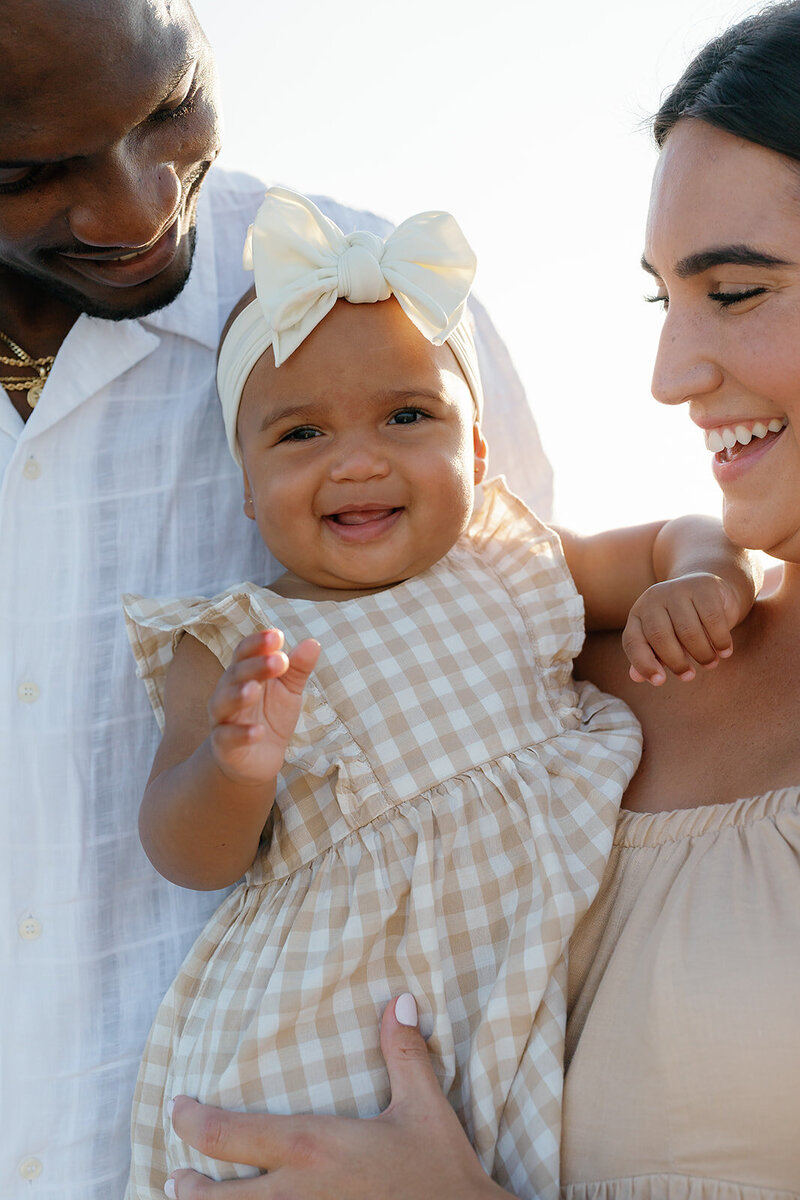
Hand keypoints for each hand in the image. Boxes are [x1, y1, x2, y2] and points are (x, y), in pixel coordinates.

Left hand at [165, 995, 509, 1199]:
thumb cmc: (441, 1172)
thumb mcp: (424, 1106)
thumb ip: (403, 1052)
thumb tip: (399, 1000)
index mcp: (313, 1147)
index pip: (230, 1134)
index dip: (193, 1122)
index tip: (177, 1109)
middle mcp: (296, 1194)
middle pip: (215, 1198)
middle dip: (186, 1186)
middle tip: (174, 1175)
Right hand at [207, 630, 319, 782]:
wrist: (256, 758)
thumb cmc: (270, 715)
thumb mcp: (289, 690)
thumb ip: (297, 668)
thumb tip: (313, 643)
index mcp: (244, 673)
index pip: (245, 652)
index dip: (258, 643)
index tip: (278, 636)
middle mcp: (228, 691)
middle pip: (236, 673)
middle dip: (256, 665)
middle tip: (279, 661)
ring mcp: (223, 718)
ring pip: (224, 702)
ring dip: (239, 694)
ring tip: (255, 689)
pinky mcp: (224, 745)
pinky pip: (227, 737)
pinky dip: (242, 734)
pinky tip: (258, 732)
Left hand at [622, 572, 742, 684]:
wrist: (709, 590)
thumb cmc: (681, 622)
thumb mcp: (663, 639)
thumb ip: (649, 657)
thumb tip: (636, 677)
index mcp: (638, 614)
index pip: (633, 641)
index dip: (644, 664)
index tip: (660, 682)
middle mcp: (654, 598)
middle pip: (660, 636)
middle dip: (677, 662)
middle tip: (690, 676)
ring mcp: (678, 590)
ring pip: (688, 630)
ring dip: (702, 653)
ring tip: (711, 663)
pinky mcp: (703, 587)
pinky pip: (712, 619)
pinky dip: (719, 640)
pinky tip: (725, 651)